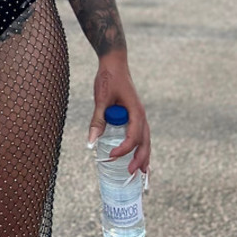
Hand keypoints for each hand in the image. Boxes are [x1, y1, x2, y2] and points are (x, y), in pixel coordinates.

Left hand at [88, 52, 150, 174]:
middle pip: (145, 142)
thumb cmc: (108, 78)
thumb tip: (91, 143)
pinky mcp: (134, 114)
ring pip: (146, 139)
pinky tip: (137, 156)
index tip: (110, 157)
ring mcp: (139, 115)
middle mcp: (141, 115)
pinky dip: (141, 146)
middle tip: (132, 174)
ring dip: (144, 155)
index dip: (123, 149)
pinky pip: (140, 134)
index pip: (133, 136)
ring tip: (142, 173)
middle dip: (140, 159)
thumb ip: (98, 120)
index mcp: (136, 111)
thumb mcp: (101, 99)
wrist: (114, 62)